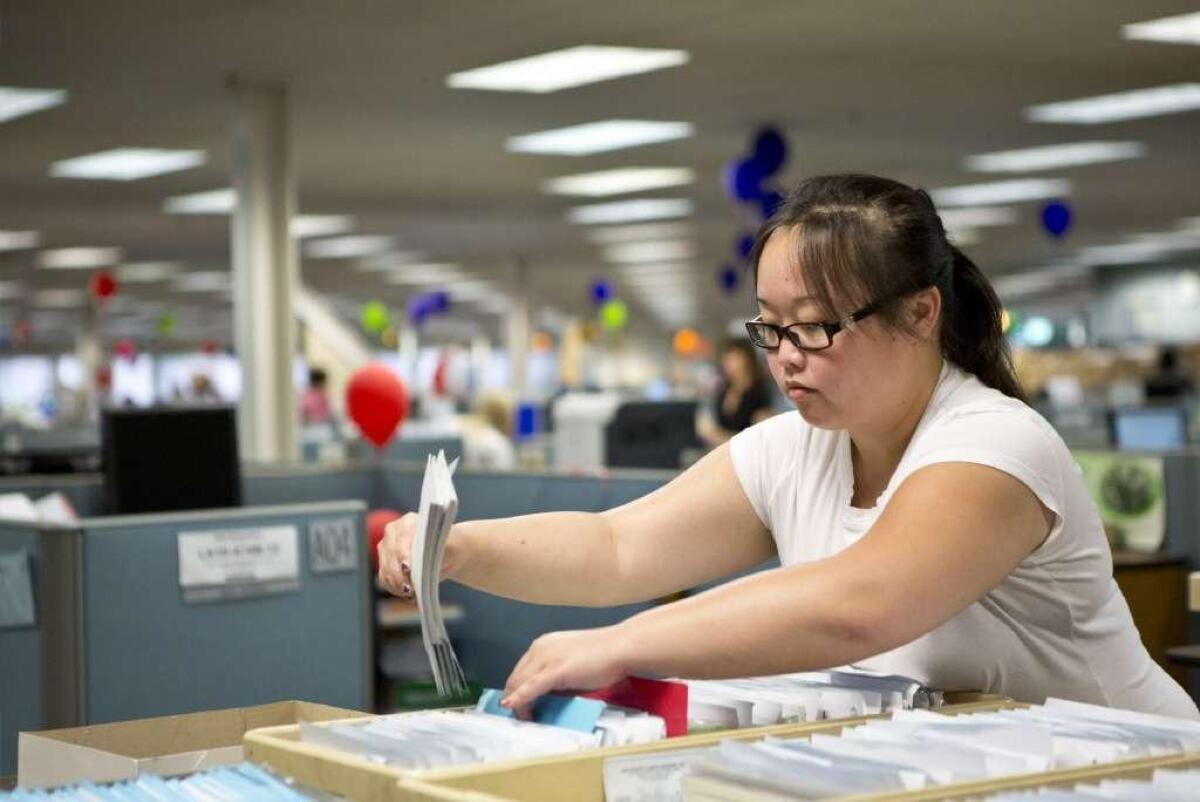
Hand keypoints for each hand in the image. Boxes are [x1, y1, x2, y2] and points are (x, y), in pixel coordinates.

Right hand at [377, 513, 465, 598]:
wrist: (447, 551)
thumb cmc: (450, 546)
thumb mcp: (450, 548)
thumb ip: (437, 552)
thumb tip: (422, 565)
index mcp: (409, 521)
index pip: (402, 538)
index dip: (404, 554)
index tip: (407, 568)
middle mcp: (393, 532)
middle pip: (391, 556)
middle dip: (400, 575)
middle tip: (410, 590)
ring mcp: (386, 547)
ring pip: (386, 569)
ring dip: (397, 584)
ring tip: (411, 594)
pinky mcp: (384, 562)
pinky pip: (384, 578)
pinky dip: (394, 588)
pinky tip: (406, 594)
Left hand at [501, 626, 630, 717]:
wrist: (620, 647)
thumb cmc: (603, 654)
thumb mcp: (571, 662)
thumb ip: (556, 675)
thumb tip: (546, 695)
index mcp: (543, 644)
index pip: (520, 670)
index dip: (515, 690)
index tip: (516, 704)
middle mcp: (540, 648)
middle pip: (515, 678)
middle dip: (513, 699)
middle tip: (520, 716)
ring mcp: (547, 658)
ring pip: (520, 683)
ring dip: (517, 704)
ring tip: (524, 718)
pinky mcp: (555, 670)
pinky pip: (531, 687)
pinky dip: (519, 699)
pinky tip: (512, 707)